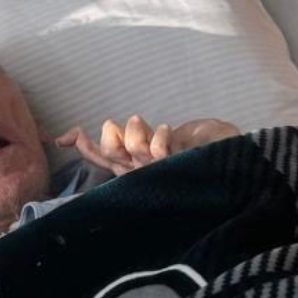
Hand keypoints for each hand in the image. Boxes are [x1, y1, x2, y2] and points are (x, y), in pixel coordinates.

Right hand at [56, 115, 240, 176]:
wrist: (234, 154)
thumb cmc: (198, 144)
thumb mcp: (159, 134)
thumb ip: (129, 134)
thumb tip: (104, 125)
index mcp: (135, 166)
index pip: (100, 157)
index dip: (82, 146)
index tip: (62, 137)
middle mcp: (142, 175)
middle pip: (109, 157)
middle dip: (113, 137)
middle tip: (129, 122)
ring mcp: (159, 174)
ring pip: (131, 151)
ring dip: (137, 132)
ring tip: (151, 123)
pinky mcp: (176, 169)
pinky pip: (157, 152)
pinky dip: (160, 136)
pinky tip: (170, 130)